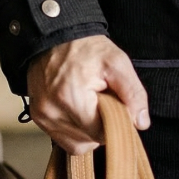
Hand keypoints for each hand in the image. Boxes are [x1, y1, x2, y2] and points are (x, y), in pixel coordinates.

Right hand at [26, 35, 149, 154]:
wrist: (54, 35)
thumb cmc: (85, 47)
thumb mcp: (117, 62)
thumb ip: (133, 93)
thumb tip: (141, 122)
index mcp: (71, 97)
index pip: (101, 134)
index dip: (114, 124)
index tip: (116, 107)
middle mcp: (51, 111)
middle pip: (88, 142)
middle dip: (100, 127)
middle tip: (103, 102)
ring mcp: (42, 116)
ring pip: (75, 144)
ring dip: (87, 131)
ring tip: (89, 104)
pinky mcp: (37, 116)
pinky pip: (61, 138)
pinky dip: (74, 129)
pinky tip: (78, 109)